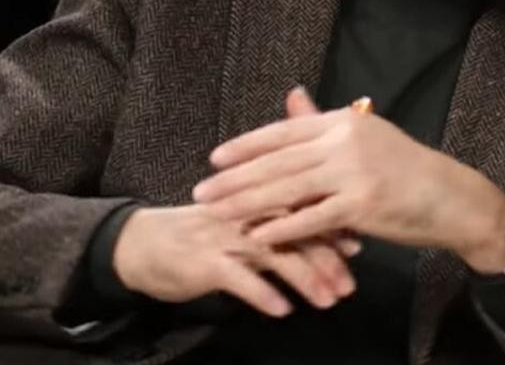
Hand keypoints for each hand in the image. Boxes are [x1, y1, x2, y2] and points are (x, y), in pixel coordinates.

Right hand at [113, 204, 360, 316]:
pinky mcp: (204, 260)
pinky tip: (283, 310)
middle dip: (327, 259)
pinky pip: (240, 279)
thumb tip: (342, 236)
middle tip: (349, 286)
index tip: (359, 248)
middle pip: (297, 230)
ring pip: (274, 254)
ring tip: (327, 301)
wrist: (145, 243)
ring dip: (305, 279)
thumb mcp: (250, 222)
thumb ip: (292, 224)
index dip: (334, 226)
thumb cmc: (208, 233)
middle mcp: (247, 210)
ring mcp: (225, 234)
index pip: (306, 205)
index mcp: (261, 196)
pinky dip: (263, 294)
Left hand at [192, 88, 504, 272]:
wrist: (452, 199)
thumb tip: (292, 96)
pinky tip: (257, 237)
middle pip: (279, 160)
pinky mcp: (363, 205)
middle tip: (201, 191)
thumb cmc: (409, 170)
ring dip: (247, 203)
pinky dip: (282, 228)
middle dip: (236, 178)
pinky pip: (312, 218)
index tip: (215, 158)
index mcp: (347, 120)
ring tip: (218, 213)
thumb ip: (324, 123)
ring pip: (288, 188)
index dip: (247, 145)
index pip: (285, 131)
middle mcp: (347, 141)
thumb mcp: (367, 138)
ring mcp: (355, 172)